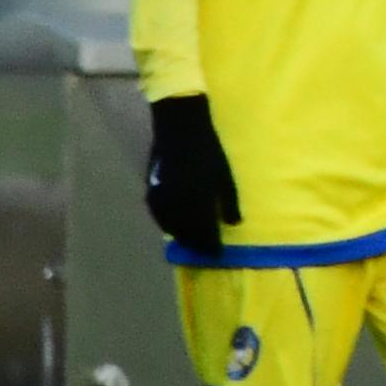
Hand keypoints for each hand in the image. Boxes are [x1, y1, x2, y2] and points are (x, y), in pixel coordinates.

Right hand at [142, 94, 237, 257]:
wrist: (179, 131)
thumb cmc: (208, 151)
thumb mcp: (225, 177)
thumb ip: (229, 202)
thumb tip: (234, 224)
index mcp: (199, 201)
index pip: (204, 233)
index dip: (210, 246)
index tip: (217, 255)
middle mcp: (178, 204)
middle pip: (187, 233)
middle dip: (197, 244)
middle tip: (205, 251)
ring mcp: (162, 199)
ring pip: (171, 227)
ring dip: (182, 237)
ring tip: (193, 243)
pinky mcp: (151, 191)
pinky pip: (159, 217)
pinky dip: (168, 226)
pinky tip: (175, 228)